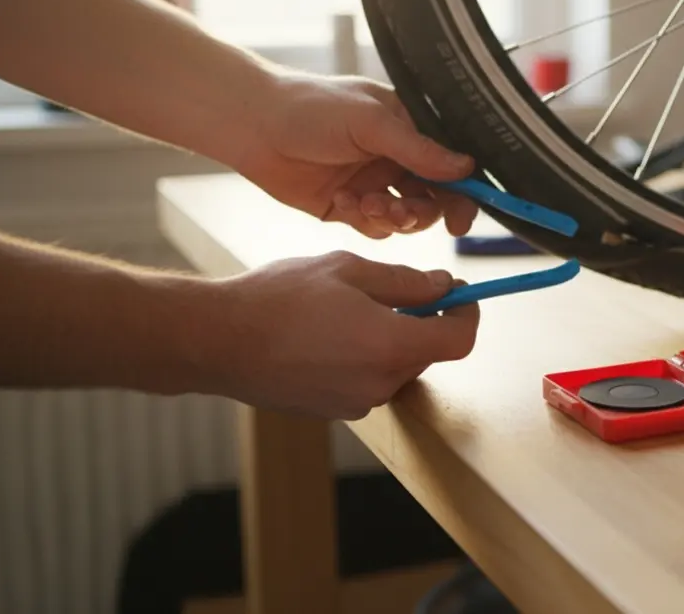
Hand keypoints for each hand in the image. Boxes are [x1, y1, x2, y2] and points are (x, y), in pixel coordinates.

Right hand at [209, 250, 479, 419]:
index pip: (459, 341)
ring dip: (390, 338)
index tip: (459, 293)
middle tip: (396, 288)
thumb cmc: (278, 299)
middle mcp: (380, 384)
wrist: (216, 341)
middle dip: (423, 321)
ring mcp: (356, 403)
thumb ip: (406, 282)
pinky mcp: (333, 411)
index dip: (467, 314)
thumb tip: (443, 288)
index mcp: (391, 347)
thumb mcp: (348, 271)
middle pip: (427, 352)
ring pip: (396, 366)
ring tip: (349, 308)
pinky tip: (329, 334)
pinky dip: (363, 356)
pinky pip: (368, 380)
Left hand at [238, 71, 479, 238]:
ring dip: (393, 216)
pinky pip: (374, 228)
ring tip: (369, 205)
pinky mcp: (349, 206)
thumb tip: (467, 168)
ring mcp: (374, 183)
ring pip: (406, 218)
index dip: (463, 192)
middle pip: (434, 198)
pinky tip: (343, 201)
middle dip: (424, 210)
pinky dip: (365, 220)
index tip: (461, 218)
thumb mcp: (371, 123)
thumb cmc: (311, 108)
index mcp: (409, 128)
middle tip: (406, 213)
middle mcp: (397, 157)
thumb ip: (419, 150)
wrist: (252, 125)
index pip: (451, 164)